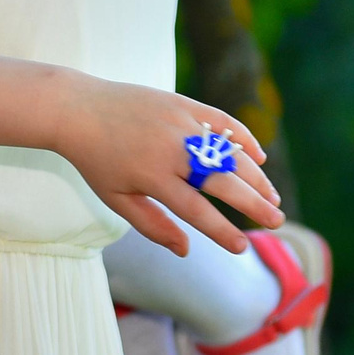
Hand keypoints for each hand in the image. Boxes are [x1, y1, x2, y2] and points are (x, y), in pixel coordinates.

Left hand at [62, 80, 282, 254]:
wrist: (77, 109)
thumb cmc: (95, 159)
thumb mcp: (115, 198)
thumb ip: (151, 225)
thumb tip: (186, 250)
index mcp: (152, 176)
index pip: (196, 210)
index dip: (221, 231)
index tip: (241, 247)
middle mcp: (171, 150)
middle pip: (223, 181)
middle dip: (254, 204)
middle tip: (276, 220)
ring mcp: (180, 124)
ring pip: (230, 153)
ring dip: (256, 177)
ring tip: (271, 197)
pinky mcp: (184, 104)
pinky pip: (223, 122)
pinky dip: (244, 139)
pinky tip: (258, 159)